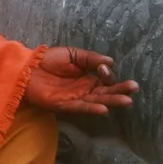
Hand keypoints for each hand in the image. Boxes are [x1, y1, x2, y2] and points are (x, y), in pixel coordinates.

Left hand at [23, 47, 137, 116]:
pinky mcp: (65, 105)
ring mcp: (75, 98)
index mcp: (87, 77)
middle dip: (120, 90)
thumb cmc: (49, 60)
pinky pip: (81, 108)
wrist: (27, 67)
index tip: (106, 67)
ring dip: (112, 101)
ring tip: (127, 101)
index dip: (108, 74)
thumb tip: (111, 62)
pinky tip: (104, 109)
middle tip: (135, 88)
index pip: (105, 79)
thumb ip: (91, 58)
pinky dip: (92, 109)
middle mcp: (84, 89)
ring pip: (97, 101)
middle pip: (105, 92)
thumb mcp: (73, 54)